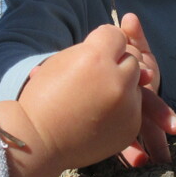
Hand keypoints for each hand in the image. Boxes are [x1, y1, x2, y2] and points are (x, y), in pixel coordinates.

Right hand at [0, 24, 150, 176]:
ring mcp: (127, 105)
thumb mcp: (60, 62)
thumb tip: (117, 45)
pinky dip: (123, 109)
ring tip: (97, 97)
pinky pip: (135, 107)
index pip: (115, 35)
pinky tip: (101, 114)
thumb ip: (91, 50)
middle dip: (116, 63)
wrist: (39, 141)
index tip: (92, 52)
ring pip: (136, 83)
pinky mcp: (131, 126)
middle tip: (95, 76)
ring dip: (121, 86)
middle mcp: (116, 80)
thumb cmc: (43, 97)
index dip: (102, 42)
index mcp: (95, 57)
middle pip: (131, 57)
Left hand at [118, 13, 175, 164]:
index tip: (164, 106)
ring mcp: (135, 116)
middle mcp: (143, 99)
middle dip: (164, 118)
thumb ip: (132, 38)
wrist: (108, 79)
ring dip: (155, 142)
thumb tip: (129, 17)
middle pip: (153, 107)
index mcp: (143, 80)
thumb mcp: (130, 52)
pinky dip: (133, 151)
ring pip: (147, 129)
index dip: (153, 88)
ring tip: (158, 158)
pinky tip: (137, 162)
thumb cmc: (124, 65)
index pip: (148, 79)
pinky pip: (129, 142)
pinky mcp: (125, 130)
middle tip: (175, 129)